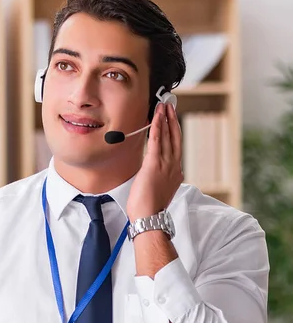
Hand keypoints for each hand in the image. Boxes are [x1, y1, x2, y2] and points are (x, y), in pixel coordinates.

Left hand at [126, 102, 182, 221]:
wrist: (148, 217)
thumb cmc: (148, 208)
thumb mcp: (157, 190)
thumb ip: (158, 177)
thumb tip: (151, 172)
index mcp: (175, 173)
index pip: (175, 148)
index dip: (173, 132)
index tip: (171, 121)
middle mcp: (173, 166)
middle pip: (175, 138)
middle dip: (172, 120)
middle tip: (170, 106)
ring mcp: (166, 165)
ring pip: (168, 136)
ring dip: (165, 119)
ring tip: (164, 106)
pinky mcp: (154, 164)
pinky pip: (156, 140)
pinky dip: (157, 127)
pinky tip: (156, 117)